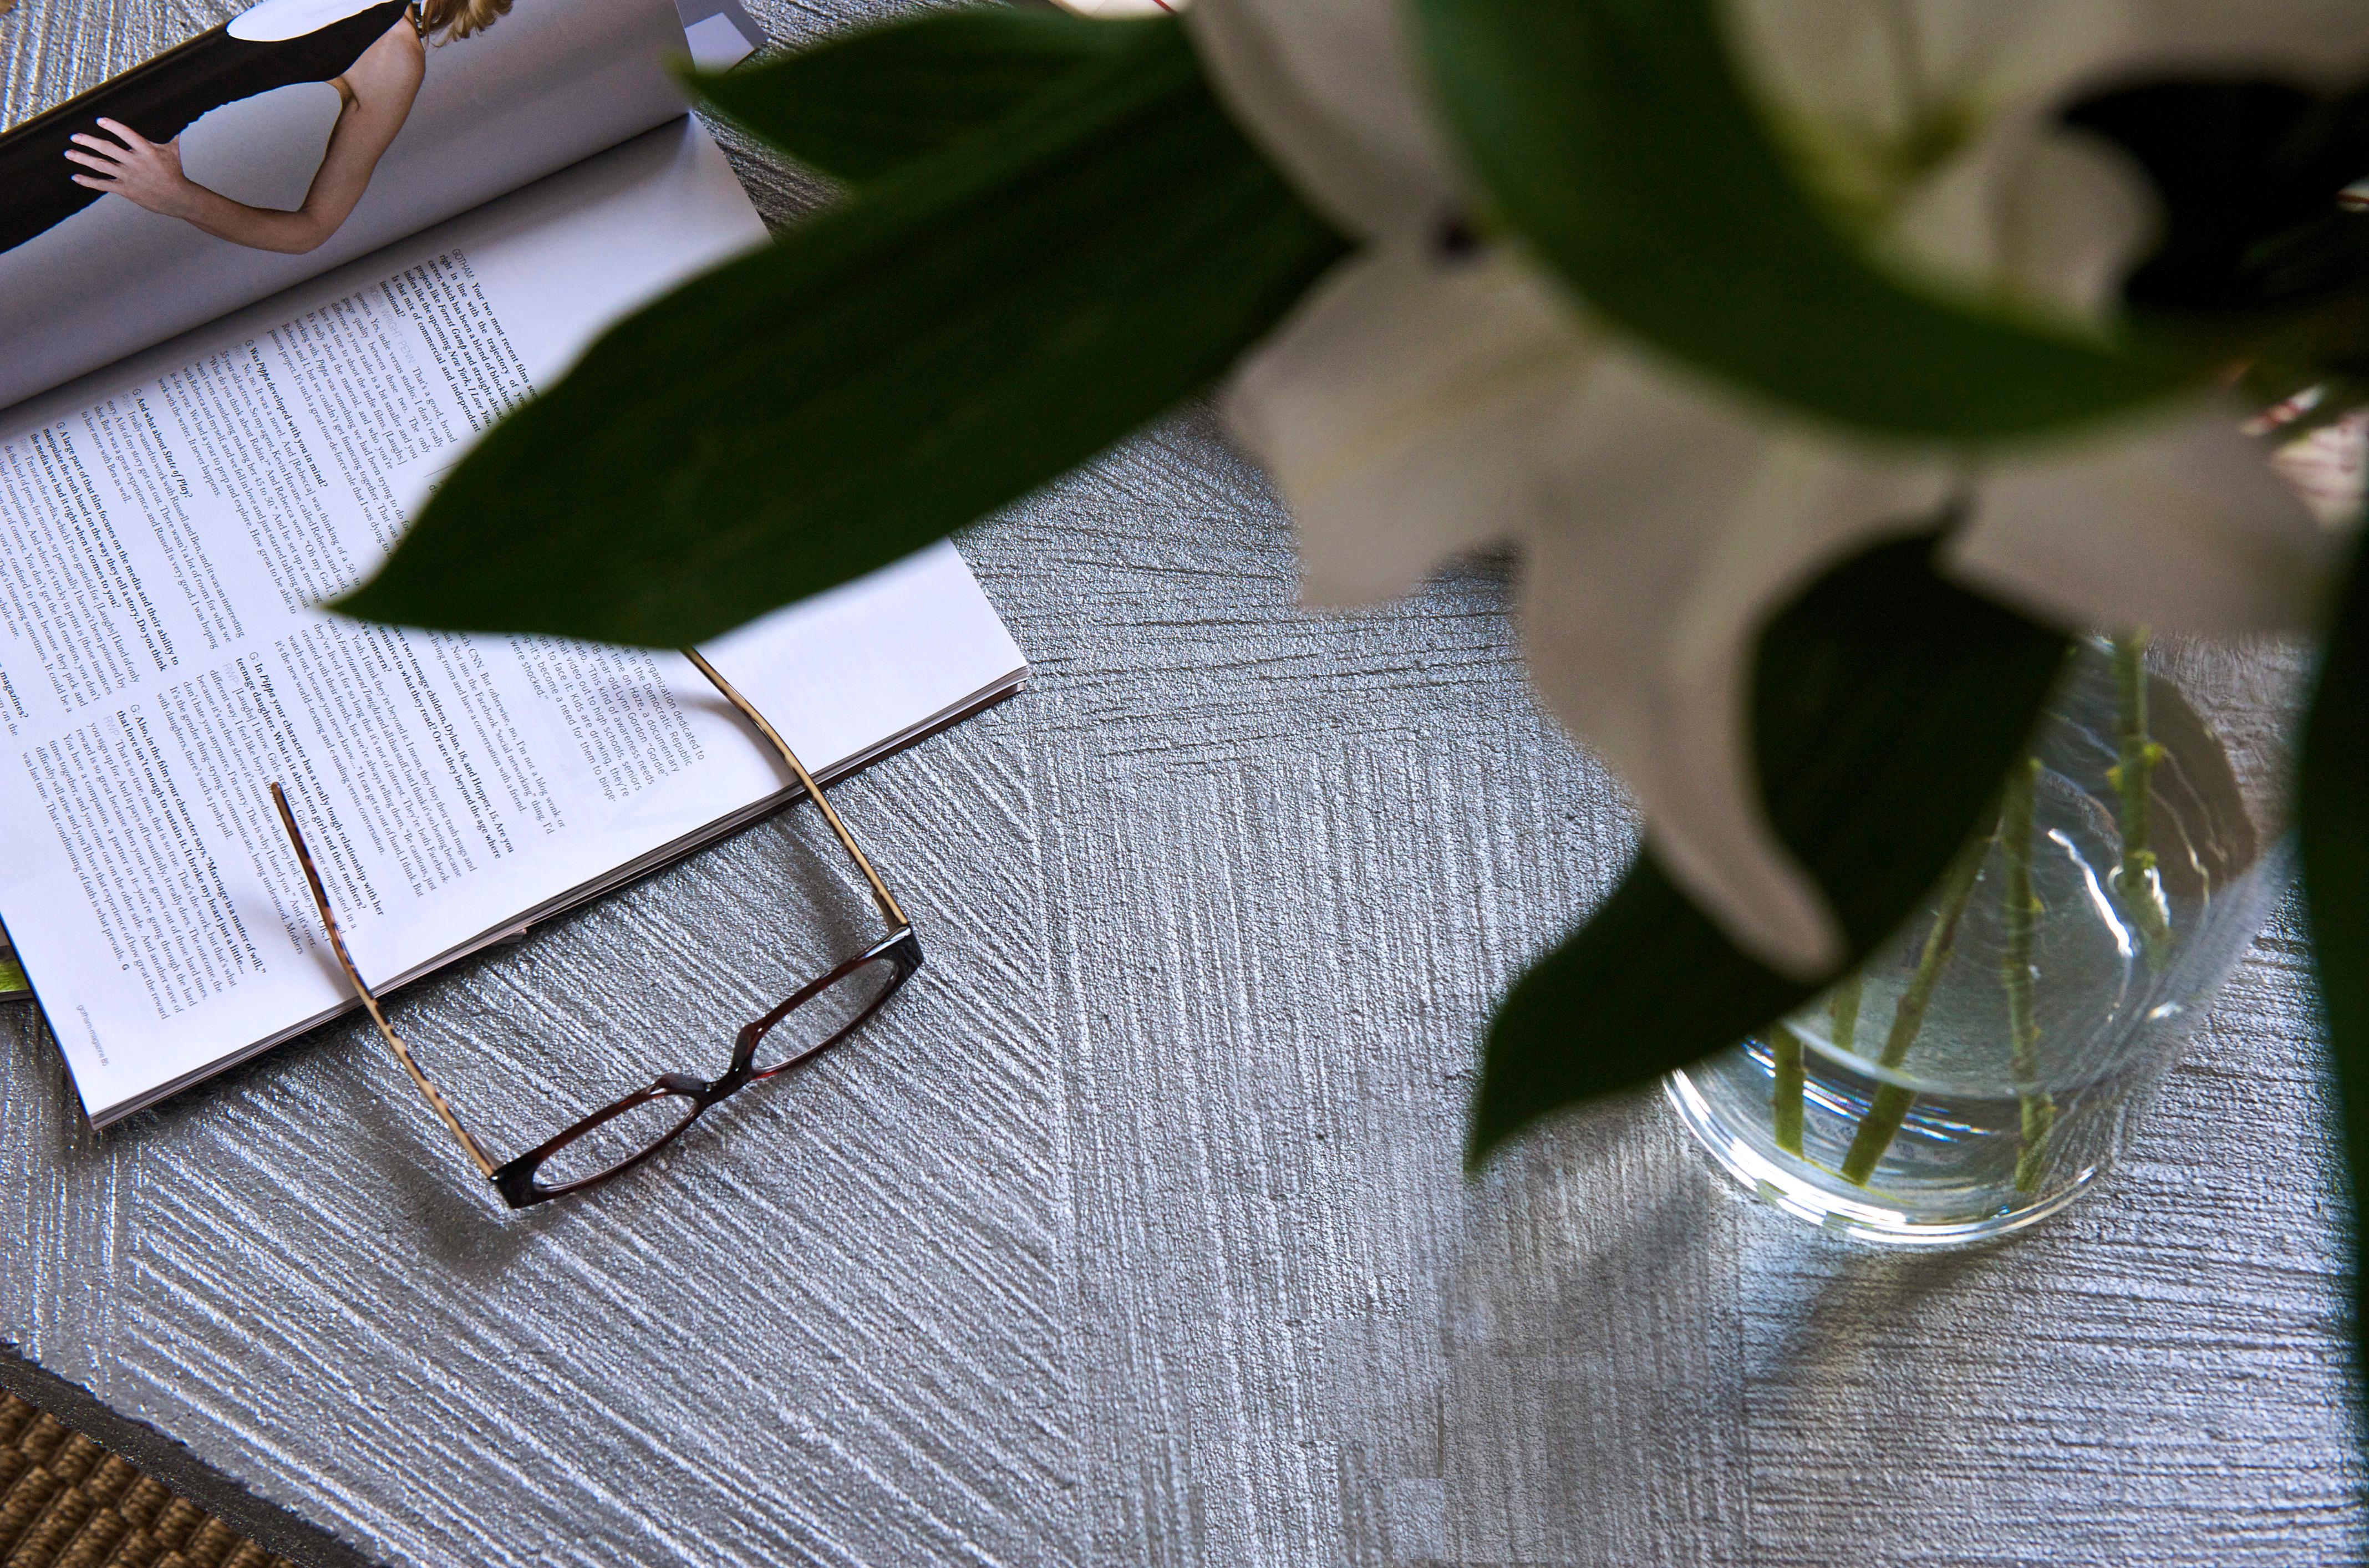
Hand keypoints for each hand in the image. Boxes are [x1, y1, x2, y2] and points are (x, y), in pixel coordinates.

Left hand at [64, 119, 195, 219]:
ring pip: (101, 165)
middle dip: (88, 141)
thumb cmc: (176, 173)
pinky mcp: (126, 190)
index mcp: (147, 150)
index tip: (100, 121)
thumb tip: (181, 121)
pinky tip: (76, 176)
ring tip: (69, 153)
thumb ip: (171, 136)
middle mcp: (135, 162)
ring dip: (83, 158)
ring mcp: (129, 176)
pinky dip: (89, 181)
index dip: (113, 127)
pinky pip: (104, 184)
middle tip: (74, 136)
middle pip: (107, 149)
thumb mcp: (174, 152)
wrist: (179, 199)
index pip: (127, 134)